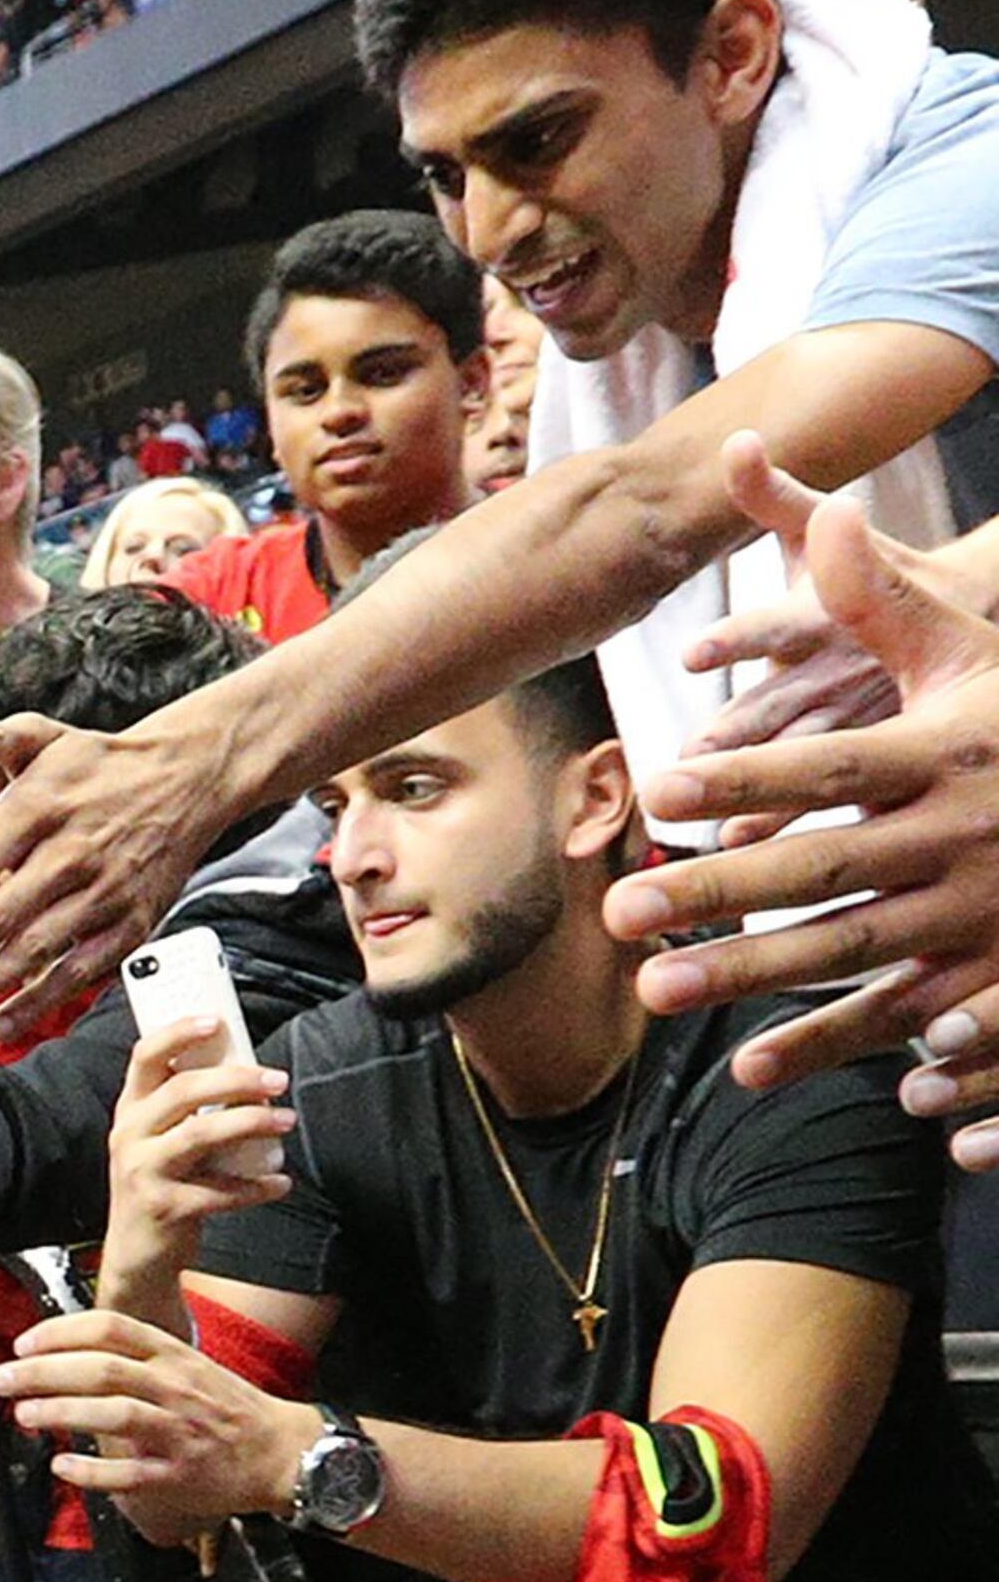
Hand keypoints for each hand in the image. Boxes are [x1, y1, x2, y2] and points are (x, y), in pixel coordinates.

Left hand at [0, 714, 229, 1041]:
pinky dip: (42, 1001)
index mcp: (37, 809)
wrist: (189, 777)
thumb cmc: (97, 763)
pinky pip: (81, 971)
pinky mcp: (133, 922)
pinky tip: (0, 1026)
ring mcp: (104, 892)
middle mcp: (69, 854)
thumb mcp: (43, 736)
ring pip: (36, 951)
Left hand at [0, 1310, 315, 1550]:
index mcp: (173, 1355)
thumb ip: (137, 1355)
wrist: (283, 1452)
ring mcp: (177, 1432)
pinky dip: (90, 1471)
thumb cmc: (227, 1407)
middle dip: (43, 1373)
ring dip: (60, 1413)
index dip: (60, 1332)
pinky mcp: (178, 1475)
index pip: (110, 1328)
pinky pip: (129, 1473)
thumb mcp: (188, 1363)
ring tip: (24, 1414)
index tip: (24, 1343)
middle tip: (4, 1379)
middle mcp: (174, 1387)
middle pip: (101, 1369)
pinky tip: (62, 1466)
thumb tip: (70, 1350)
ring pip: (113, 1414)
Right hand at [97, 1015, 293, 1316]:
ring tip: (286, 1121)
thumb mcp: (158, 1141)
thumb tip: (248, 1074)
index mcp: (130, 1110)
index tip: (216, 1021)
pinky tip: (279, 1183)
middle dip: (235, 1080)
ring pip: (200, 1136)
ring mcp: (142, 1172)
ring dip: (250, 1124)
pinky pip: (219, 1192)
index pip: (144, 1056)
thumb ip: (187, 1112)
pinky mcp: (164, 1208)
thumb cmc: (159, 1186)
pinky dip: (256, 1187)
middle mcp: (128, 1135)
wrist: (136, 1255)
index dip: (178, 1033)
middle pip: (181, 1092)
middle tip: (277, 1080)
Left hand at [613, 481, 998, 1104]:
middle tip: (619, 915)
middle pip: (824, 869)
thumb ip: (880, 599)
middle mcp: (966, 836)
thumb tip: (824, 512)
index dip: (748, 773)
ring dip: (754, 979)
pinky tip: (755, 1069)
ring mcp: (987, 913)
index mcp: (948, 753)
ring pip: (854, 952)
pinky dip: (843, 1046)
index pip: (832, 764)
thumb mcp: (972, 649)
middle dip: (719, 893)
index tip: (660, 783)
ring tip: (654, 994)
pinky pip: (917, 1020)